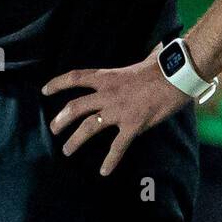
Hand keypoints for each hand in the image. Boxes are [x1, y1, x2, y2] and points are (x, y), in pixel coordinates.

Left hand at [42, 43, 191, 176]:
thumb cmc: (162, 66)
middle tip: (53, 129)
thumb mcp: (142, 60)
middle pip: (75, 107)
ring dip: (75, 141)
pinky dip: (110, 160)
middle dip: (61, 120)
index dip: (57, 83)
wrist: (176, 77)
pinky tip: (103, 171)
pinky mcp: (133, 125)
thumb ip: (139, 59)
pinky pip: (117, 147)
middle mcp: (107, 94)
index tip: (44, 90)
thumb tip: (153, 50)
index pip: (75, 78)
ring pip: (88, 128)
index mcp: (107, 77)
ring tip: (66, 150)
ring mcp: (118, 111)